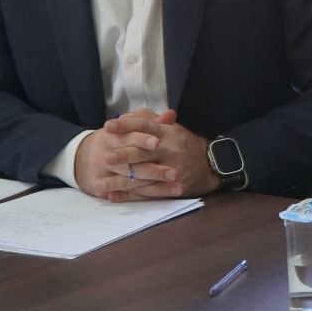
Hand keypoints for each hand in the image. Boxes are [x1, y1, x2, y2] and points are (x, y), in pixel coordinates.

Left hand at [90, 109, 216, 200]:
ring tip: (100, 183)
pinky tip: (113, 195)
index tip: (108, 126)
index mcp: (168, 134)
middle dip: (122, 156)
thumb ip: (152, 122)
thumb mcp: (173, 130)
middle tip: (103, 157)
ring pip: (141, 176)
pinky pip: (146, 192)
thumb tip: (129, 115)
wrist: (211, 165)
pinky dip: (129, 195)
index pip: (145, 126)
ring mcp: (171, 170)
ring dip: (119, 181)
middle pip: (142, 152)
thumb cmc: (186, 145)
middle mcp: (169, 150)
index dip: (126, 125)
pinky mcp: (172, 187)